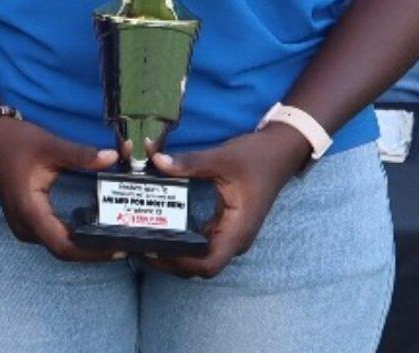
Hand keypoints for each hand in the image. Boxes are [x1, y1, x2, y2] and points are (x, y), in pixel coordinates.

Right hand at [0, 115, 119, 262]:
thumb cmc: (16, 142)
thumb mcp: (50, 145)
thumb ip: (81, 155)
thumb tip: (114, 158)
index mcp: (29, 211)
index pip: (63, 246)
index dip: (92, 252)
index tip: (119, 248)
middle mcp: (25, 226)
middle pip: (64, 251)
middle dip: (95, 251)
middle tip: (126, 243)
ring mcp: (24, 227)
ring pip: (59, 246)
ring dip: (86, 246)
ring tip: (116, 237)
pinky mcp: (28, 222)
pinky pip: (54, 237)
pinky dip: (76, 237)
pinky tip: (97, 228)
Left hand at [144, 129, 311, 278]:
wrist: (279, 152)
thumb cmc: (257, 158)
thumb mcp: (223, 158)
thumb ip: (190, 162)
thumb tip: (157, 161)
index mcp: (237, 230)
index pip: (208, 264)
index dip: (180, 264)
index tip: (154, 251)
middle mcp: (233, 238)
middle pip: (199, 266)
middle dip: (169, 261)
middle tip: (139, 246)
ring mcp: (229, 233)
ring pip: (198, 256)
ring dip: (173, 252)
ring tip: (143, 239)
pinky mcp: (223, 224)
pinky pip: (200, 240)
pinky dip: (180, 238)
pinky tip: (159, 226)